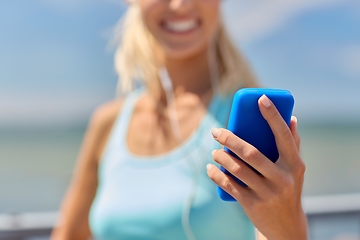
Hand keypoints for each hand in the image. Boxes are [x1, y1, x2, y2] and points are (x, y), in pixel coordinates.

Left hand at [207, 94, 307, 239]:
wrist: (286, 226)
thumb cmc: (288, 189)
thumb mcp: (295, 170)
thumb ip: (293, 144)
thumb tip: (292, 117)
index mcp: (295, 165)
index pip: (283, 136)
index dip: (272, 116)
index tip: (261, 98)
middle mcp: (283, 178)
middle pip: (251, 153)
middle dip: (230, 139)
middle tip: (216, 131)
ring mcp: (267, 193)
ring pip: (237, 169)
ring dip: (221, 157)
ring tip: (214, 152)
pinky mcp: (252, 204)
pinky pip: (229, 186)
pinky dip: (216, 175)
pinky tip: (211, 169)